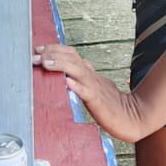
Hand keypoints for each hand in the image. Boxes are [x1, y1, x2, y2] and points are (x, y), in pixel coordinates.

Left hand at [32, 44, 149, 142]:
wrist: (131, 117)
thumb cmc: (110, 104)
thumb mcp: (93, 86)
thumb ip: (80, 78)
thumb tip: (65, 72)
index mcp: (88, 72)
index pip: (70, 53)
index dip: (54, 49)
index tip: (37, 49)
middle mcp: (90, 76)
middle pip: (72, 57)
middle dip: (51, 54)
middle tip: (34, 55)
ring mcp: (94, 87)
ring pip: (77, 70)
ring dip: (60, 65)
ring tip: (45, 63)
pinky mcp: (98, 101)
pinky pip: (87, 91)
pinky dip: (77, 86)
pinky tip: (67, 82)